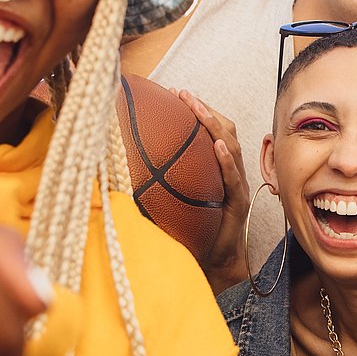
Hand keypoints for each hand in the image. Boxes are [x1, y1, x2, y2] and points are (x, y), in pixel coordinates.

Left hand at [176, 89, 250, 294]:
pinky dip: (226, 160)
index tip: (175, 94)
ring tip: (199, 109)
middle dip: (205, 109)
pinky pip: (234, 177)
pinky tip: (217, 146)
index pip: (212, 131)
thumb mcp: (169, 200)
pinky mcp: (238, 203)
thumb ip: (156, 181)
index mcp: (215, 168)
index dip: (199, 110)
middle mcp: (229, 172)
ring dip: (215, 125)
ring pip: (231, 148)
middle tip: (183, 94)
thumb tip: (118, 164)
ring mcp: (236, 187)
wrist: (210, 262)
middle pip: (225, 131)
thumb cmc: (190, 232)